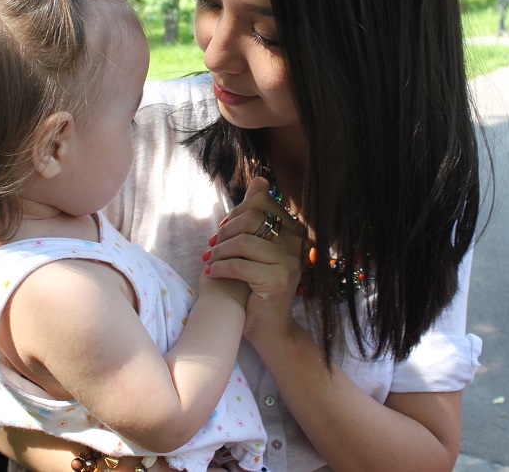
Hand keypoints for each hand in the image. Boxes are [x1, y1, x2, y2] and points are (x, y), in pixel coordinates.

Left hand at [203, 177, 304, 345]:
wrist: (269, 329)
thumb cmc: (257, 286)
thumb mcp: (256, 248)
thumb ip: (257, 215)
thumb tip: (260, 180)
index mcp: (295, 232)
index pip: (262, 202)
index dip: (236, 212)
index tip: (223, 230)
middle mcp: (298, 244)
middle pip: (251, 219)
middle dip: (225, 232)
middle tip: (212, 247)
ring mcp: (290, 262)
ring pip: (243, 241)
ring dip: (219, 252)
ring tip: (211, 262)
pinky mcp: (278, 280)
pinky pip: (238, 265)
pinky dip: (219, 268)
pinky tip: (213, 274)